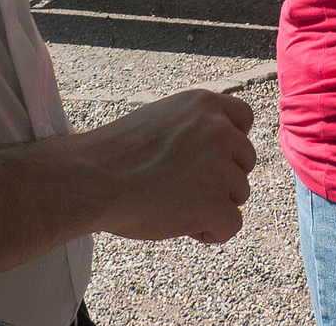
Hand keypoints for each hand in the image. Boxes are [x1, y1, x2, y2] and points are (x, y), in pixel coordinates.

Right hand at [66, 89, 256, 243]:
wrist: (90, 180)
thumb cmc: (114, 155)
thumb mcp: (159, 120)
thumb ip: (192, 129)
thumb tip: (218, 155)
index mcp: (203, 104)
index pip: (243, 118)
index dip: (232, 142)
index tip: (215, 158)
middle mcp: (218, 130)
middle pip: (245, 160)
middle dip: (223, 177)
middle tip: (185, 188)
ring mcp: (221, 166)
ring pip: (238, 193)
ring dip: (213, 204)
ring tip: (174, 205)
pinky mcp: (217, 203)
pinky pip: (232, 224)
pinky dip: (212, 231)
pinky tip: (185, 227)